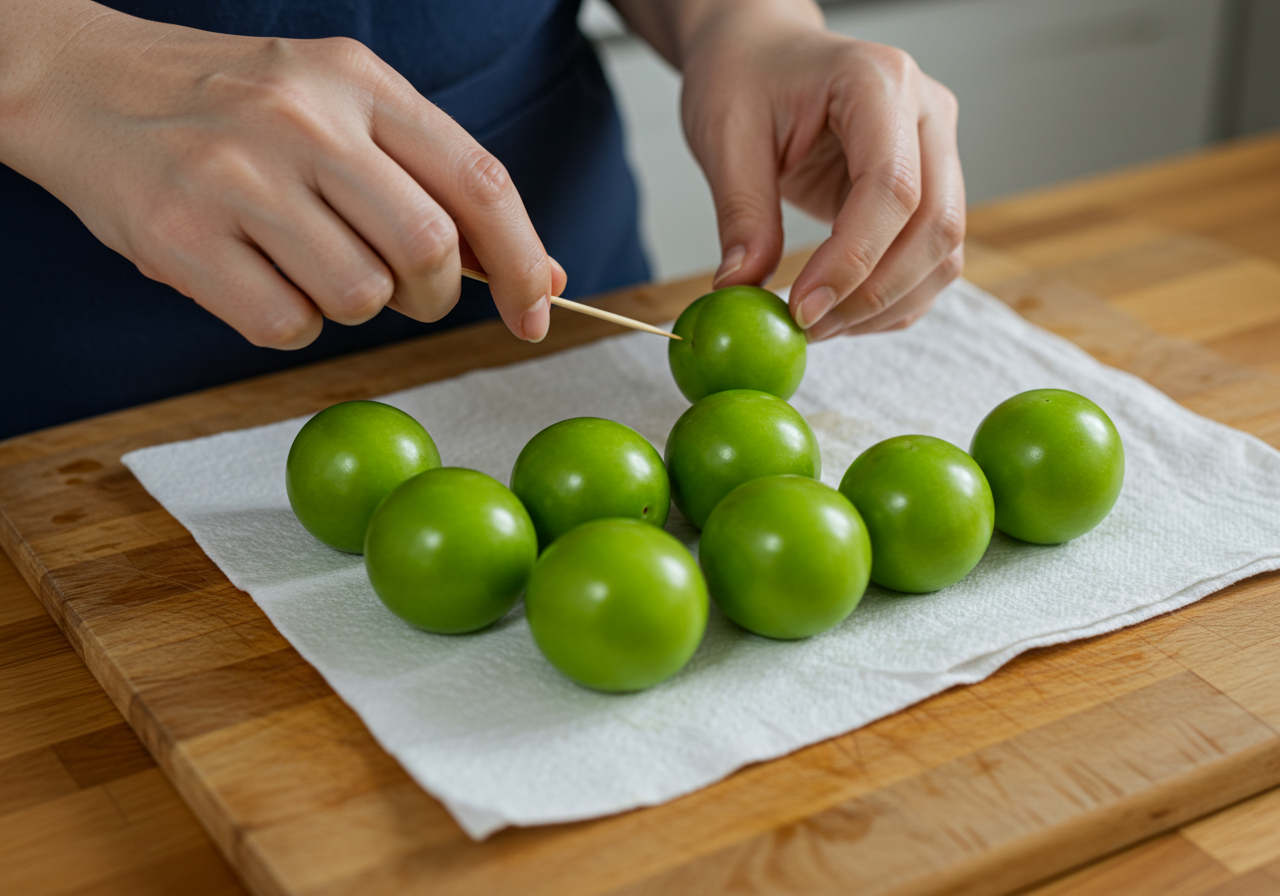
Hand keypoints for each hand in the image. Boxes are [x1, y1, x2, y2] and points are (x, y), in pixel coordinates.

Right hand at [0, 1, 563, 345]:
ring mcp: (237, 177)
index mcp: (357, 80)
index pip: (478, 180)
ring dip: (351, 306)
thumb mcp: (341, 111)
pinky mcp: (182, 237)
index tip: (534, 310)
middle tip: (402, 288)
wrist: (82, 83)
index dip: (522, 259)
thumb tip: (538, 274)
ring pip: (359, 297)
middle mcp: (302, 119)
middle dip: (432, 294)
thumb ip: (436, 185)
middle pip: (428, 250)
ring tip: (305, 262)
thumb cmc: (231, 108)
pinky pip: (287, 328)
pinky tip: (256, 277)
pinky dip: (290, 325)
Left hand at [677, 4, 963, 339]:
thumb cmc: (744, 75)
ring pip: (944, 250)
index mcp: (878, 83)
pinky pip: (931, 259)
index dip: (853, 260)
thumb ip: (741, 212)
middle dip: (874, 293)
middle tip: (809, 327)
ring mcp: (936, 151)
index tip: (802, 307)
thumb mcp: (724, 135)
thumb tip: (742, 288)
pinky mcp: (929, 187)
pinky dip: (894, 299)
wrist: (762, 52)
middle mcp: (926, 114)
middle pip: (936, 225)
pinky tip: (842, 312)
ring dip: (887, 304)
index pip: (892, 187)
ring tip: (819, 325)